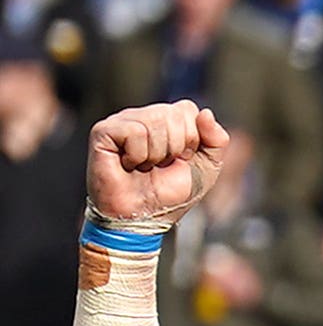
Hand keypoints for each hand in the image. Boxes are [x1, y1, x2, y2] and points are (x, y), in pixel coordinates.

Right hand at [86, 102, 230, 227]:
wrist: (144, 216)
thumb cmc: (169, 193)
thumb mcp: (206, 167)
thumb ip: (216, 140)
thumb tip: (206, 113)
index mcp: (166, 120)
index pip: (188, 109)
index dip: (192, 138)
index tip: (181, 159)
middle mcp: (142, 116)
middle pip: (173, 113)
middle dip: (176, 147)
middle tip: (161, 165)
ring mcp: (121, 121)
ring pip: (155, 119)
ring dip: (157, 154)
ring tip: (145, 166)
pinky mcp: (103, 131)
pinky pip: (135, 131)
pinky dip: (138, 155)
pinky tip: (129, 164)